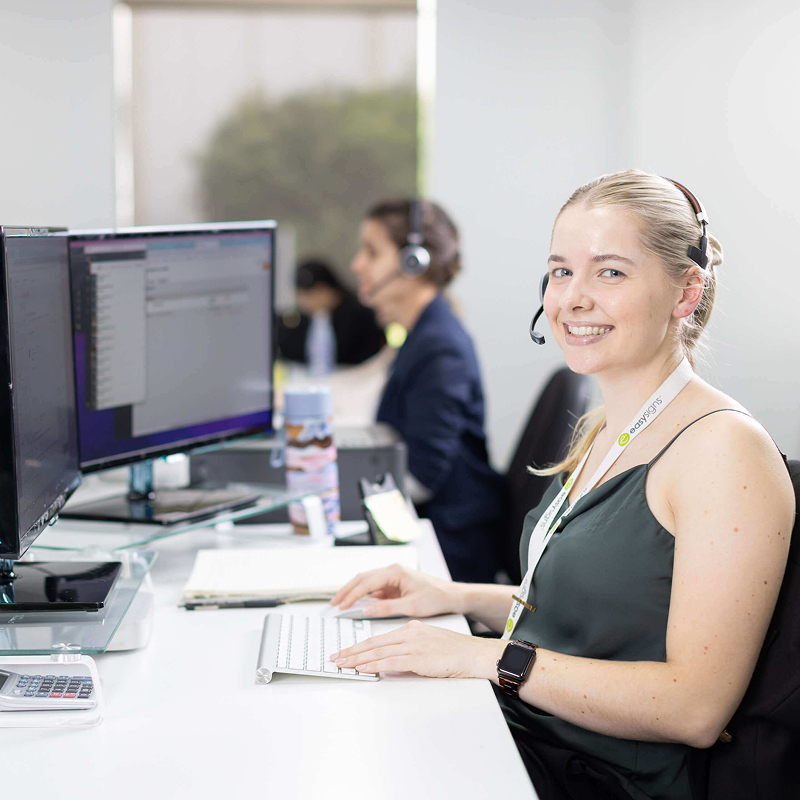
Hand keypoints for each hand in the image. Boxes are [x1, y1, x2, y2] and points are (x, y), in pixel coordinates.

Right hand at [330, 564, 458, 618]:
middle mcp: (392, 570)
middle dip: (346, 590)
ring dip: (353, 591)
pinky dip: (363, 595)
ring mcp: (393, 576)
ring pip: (366, 581)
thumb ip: (387, 608)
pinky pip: (374, 588)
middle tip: (333, 603)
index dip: (352, 595)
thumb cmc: (436, 597)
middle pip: (362, 578)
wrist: (451, 595)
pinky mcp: (394, 584)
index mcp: (395, 571)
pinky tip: (356, 603)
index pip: (367, 582)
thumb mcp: (411, 606)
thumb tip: (365, 609)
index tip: (340, 606)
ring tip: (339, 603)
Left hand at [330, 620, 504, 678]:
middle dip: (352, 651)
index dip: (360, 646)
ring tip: (342, 664)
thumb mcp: (428, 643)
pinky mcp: (418, 657)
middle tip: (335, 658)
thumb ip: (409, 648)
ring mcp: (413, 644)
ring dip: (357, 659)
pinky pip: (390, 661)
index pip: (379, 637)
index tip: (345, 652)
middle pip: (373, 643)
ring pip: (378, 651)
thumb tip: (391, 658)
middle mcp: (409, 633)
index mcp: (410, 628)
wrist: (473, 653)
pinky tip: (362, 668)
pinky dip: (373, 665)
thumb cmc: (455, 651)